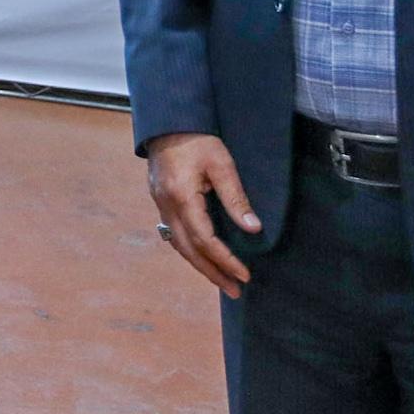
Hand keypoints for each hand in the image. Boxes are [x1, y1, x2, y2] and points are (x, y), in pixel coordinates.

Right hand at [142, 130, 260, 297]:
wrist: (168, 123)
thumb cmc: (197, 140)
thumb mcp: (222, 165)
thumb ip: (236, 198)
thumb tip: (253, 228)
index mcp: (182, 198)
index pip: (205, 240)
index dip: (225, 260)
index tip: (244, 275)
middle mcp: (167, 207)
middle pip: (190, 250)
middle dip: (213, 273)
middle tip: (235, 290)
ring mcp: (161, 206)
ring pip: (179, 245)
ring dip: (201, 266)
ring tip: (222, 280)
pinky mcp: (161, 202)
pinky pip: (175, 234)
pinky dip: (190, 251)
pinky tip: (202, 256)